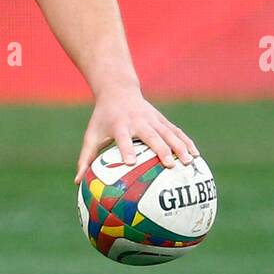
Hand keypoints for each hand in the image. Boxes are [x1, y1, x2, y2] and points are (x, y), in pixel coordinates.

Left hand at [74, 85, 199, 182]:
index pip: (124, 138)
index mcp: (120, 125)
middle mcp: (138, 121)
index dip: (127, 149)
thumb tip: (76, 183)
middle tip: (170, 165)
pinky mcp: (162, 120)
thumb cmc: (102, 118)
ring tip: (189, 162)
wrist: (119, 91)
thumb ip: (85, 159)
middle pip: (152, 136)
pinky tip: (196, 156)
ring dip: (180, 147)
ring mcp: (153, 119)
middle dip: (161, 150)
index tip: (131, 163)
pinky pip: (176, 132)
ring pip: (169, 133)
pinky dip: (186, 142)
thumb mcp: (91, 135)